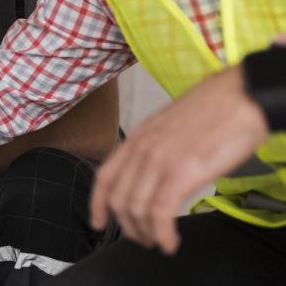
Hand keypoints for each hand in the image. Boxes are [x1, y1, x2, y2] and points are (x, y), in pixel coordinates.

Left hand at [90, 66, 267, 254]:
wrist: (240, 96)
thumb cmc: (214, 109)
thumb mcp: (170, 126)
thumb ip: (156, 149)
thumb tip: (155, 174)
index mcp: (138, 138)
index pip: (104, 176)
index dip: (97, 204)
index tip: (98, 221)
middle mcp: (142, 149)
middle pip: (118, 199)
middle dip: (127, 226)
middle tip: (141, 238)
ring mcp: (160, 161)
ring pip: (136, 208)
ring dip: (145, 233)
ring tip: (158, 242)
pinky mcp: (181, 172)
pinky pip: (160, 212)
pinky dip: (161, 234)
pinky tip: (169, 242)